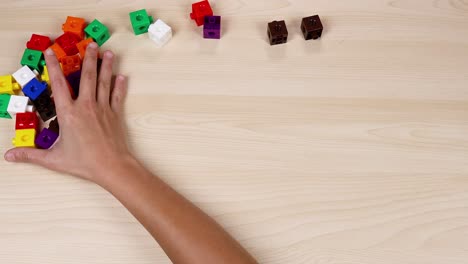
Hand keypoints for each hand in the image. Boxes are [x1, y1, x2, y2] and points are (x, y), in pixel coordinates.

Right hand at [4, 42, 131, 183]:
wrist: (111, 166)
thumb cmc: (84, 163)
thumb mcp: (53, 159)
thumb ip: (31, 154)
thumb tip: (10, 156)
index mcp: (69, 114)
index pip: (59, 85)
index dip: (54, 67)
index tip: (51, 53)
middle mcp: (86, 107)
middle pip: (87, 77)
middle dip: (89, 59)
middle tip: (91, 45)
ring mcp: (103, 109)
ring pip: (104, 83)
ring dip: (106, 67)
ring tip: (108, 53)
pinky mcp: (115, 115)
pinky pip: (117, 96)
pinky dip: (119, 86)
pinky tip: (122, 77)